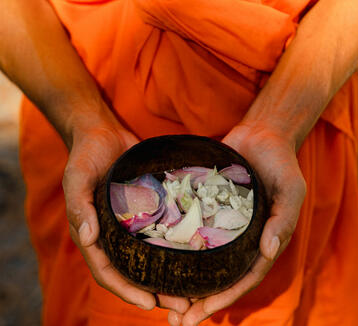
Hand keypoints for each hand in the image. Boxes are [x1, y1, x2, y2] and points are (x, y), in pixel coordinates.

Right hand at [62, 111, 189, 312]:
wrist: (104, 134)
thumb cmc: (86, 155)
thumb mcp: (77, 178)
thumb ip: (79, 207)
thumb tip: (88, 239)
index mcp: (95, 233)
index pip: (108, 271)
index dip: (127, 291)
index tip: (151, 305)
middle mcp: (116, 233)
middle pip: (135, 270)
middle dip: (156, 291)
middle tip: (183, 306)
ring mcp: (134, 221)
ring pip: (153, 255)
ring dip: (171, 273)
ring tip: (196, 288)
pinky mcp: (151, 206)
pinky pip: (164, 229)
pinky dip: (176, 244)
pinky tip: (197, 251)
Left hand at [168, 124, 305, 324]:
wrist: (261, 135)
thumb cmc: (280, 162)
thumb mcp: (291, 189)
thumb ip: (283, 220)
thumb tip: (269, 251)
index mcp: (262, 240)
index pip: (243, 277)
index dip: (223, 298)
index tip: (199, 315)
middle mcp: (240, 236)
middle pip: (218, 273)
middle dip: (199, 298)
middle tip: (174, 319)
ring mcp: (221, 221)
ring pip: (201, 254)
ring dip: (183, 275)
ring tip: (158, 295)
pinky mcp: (206, 204)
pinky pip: (191, 225)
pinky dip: (177, 241)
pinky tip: (155, 250)